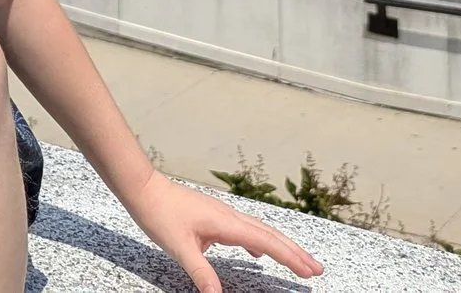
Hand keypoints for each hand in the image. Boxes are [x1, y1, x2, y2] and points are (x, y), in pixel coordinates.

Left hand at [125, 174, 324, 292]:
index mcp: (226, 223)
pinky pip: (245, 230)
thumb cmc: (160, 215)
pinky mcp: (214, 216)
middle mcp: (230, 216)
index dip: (290, 257)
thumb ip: (201, 273)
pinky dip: (258, 242)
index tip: (310, 271)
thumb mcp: (179, 248)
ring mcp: (223, 215)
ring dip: (281, 246)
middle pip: (271, 235)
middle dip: (295, 252)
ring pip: (260, 231)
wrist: (143, 188)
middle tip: (317, 270)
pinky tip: (257, 254)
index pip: (266, 242)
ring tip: (297, 262)